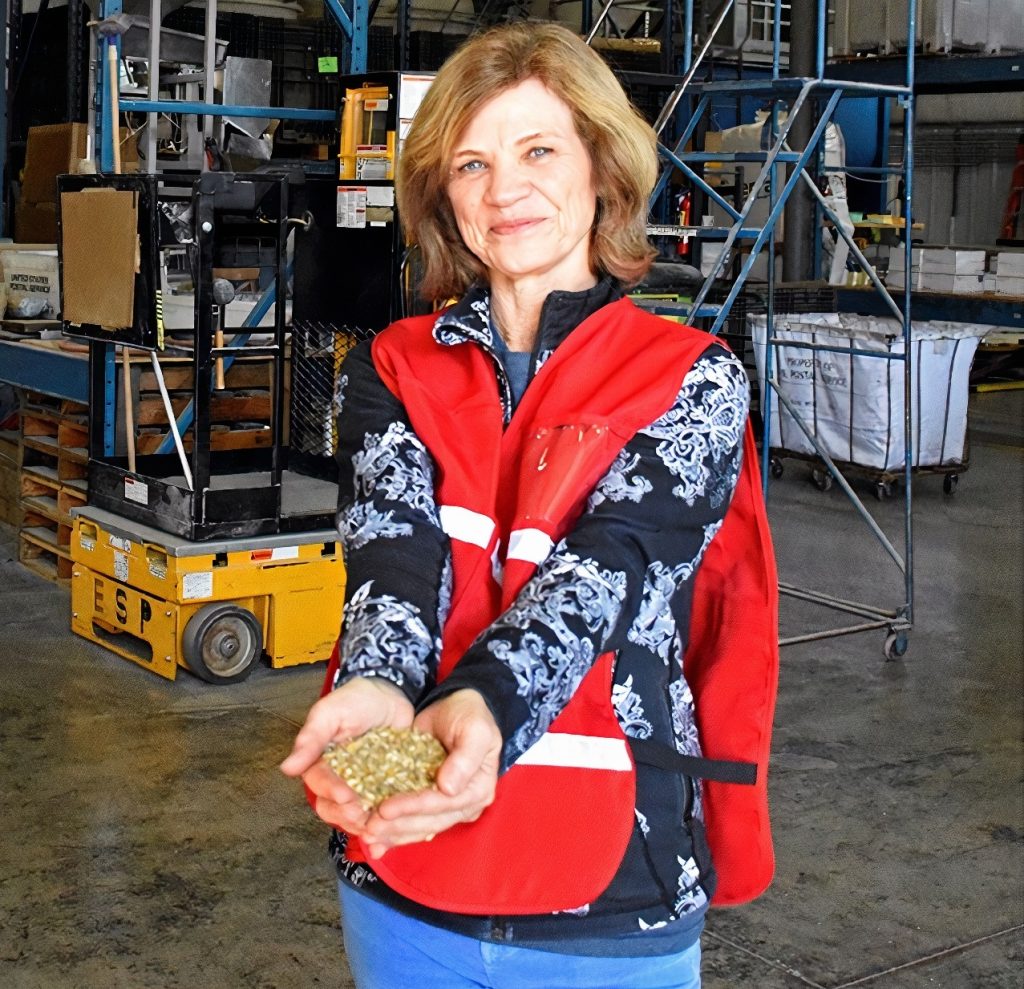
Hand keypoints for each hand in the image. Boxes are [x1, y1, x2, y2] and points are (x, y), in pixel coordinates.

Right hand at [279, 676, 413, 834]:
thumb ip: (311, 738)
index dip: (331, 791)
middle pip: (334, 808)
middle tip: (362, 813)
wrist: (391, 694)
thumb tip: (287, 768)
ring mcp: (363, 786)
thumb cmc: (356, 700)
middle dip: (346, 814)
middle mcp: (339, 779)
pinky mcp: (386, 789)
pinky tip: (392, 829)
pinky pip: (382, 811)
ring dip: (364, 823)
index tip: (344, 795)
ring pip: (356, 815)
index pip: (319, 784)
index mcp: (321, 763)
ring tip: (378, 824)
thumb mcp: (331, 713)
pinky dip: (385, 822)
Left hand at [359, 689, 501, 858]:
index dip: (413, 807)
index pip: (442, 804)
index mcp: (478, 789)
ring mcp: (447, 807)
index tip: (386, 809)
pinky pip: (412, 822)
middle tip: (369, 828)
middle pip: (429, 822)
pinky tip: (375, 841)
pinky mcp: (430, 803)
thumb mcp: (475, 729)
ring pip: (419, 827)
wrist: (456, 706)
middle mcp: (464, 804)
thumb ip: (466, 757)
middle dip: (398, 827)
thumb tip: (449, 788)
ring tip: (367, 836)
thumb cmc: (469, 715)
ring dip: (393, 834)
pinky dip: (393, 832)